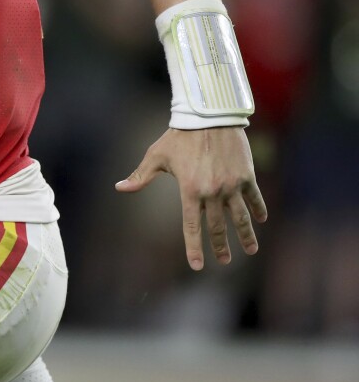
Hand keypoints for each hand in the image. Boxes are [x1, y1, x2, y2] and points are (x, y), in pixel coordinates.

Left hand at [116, 126, 267, 269]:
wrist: (208, 116)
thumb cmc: (179, 135)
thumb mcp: (156, 155)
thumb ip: (140, 176)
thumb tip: (119, 188)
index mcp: (190, 190)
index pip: (191, 226)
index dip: (194, 247)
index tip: (196, 265)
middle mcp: (213, 192)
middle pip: (218, 227)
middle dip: (221, 246)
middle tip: (224, 261)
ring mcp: (232, 185)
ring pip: (241, 217)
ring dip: (246, 235)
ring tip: (250, 250)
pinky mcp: (246, 176)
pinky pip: (254, 198)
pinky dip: (258, 210)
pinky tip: (261, 220)